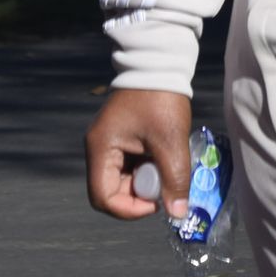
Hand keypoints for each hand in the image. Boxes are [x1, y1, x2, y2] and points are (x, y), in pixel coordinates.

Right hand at [85, 85, 192, 219]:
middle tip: (164, 185)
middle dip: (139, 195)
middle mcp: (98, 147)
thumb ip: (174, 179)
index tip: (155, 204)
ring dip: (145, 181)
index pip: (102, 197)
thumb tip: (177, 214)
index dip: (129, 209)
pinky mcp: (121, 138)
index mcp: (101, 148)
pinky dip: (147, 168)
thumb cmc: (161, 99)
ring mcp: (109, 142)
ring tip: (166, 168)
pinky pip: (130, 165)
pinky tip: (164, 158)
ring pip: (123, 179)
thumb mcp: (170, 141)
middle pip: (111, 190)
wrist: (160, 62)